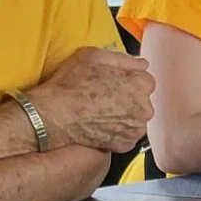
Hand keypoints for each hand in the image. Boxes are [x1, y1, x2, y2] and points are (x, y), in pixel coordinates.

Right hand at [28, 47, 155, 152]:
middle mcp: (144, 109)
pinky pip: (127, 134)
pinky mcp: (126, 144)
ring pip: (136, 118)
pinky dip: (118, 130)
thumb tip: (142, 64)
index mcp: (140, 85)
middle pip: (142, 100)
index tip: (114, 81)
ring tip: (102, 110)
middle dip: (128, 97)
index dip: (128, 79)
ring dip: (125, 114)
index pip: (145, 79)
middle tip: (105, 95)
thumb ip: (123, 59)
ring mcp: (136, 129)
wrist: (55, 115)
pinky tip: (102, 123)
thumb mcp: (94, 56)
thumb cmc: (71, 84)